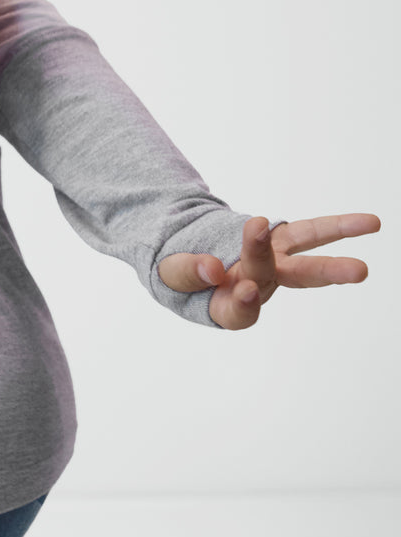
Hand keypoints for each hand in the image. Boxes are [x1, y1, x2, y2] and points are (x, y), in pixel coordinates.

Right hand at [158, 213, 380, 329]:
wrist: (184, 250)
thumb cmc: (175, 271)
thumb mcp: (167, 272)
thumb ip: (186, 272)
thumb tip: (214, 267)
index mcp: (221, 306)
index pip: (236, 312)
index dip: (243, 303)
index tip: (243, 287)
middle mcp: (252, 289)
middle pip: (270, 280)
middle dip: (292, 271)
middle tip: (315, 260)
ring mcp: (270, 267)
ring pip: (302, 267)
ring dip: (332, 267)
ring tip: (362, 271)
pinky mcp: (278, 243)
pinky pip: (308, 234)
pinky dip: (336, 228)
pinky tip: (369, 224)